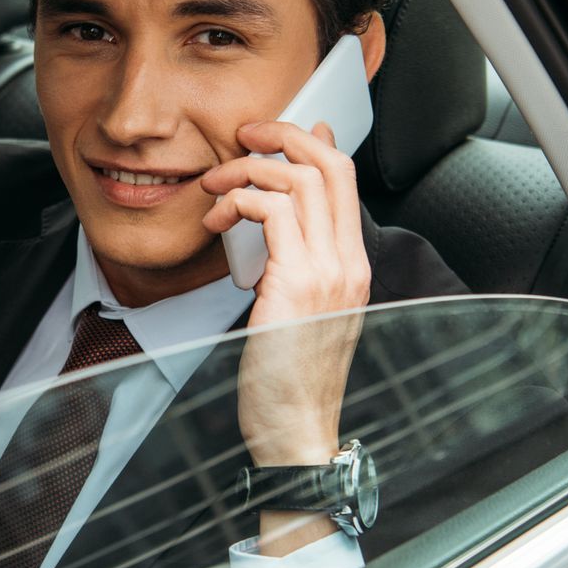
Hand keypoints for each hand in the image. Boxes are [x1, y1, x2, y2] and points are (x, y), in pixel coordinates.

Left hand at [202, 121, 369, 554]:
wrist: (295, 432)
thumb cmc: (287, 381)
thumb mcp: (298, 313)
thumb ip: (294, 266)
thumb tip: (276, 226)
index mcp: (352, 267)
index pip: (345, 180)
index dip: (312, 143)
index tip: (273, 136)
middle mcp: (348, 263)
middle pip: (330, 165)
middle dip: (281, 136)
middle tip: (242, 137)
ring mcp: (328, 273)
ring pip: (298, 181)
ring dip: (247, 173)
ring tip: (216, 190)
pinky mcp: (297, 285)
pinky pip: (273, 212)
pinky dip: (239, 203)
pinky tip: (218, 223)